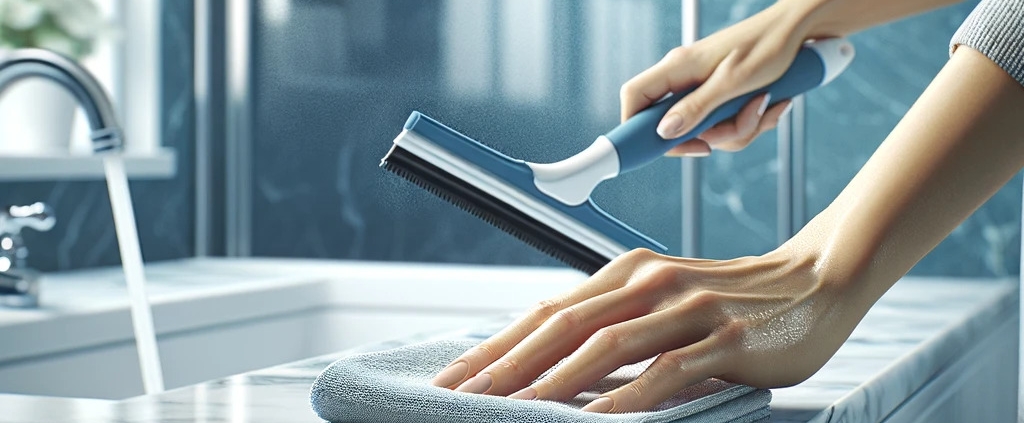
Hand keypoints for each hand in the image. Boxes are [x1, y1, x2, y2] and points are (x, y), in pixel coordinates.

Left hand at [430, 247, 864, 412]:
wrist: (814, 281)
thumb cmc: (730, 299)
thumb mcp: (663, 298)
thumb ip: (615, 321)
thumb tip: (553, 362)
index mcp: (627, 271)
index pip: (548, 312)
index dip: (497, 345)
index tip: (456, 376)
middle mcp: (649, 282)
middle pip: (562, 325)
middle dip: (505, 365)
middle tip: (461, 397)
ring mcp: (687, 308)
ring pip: (604, 346)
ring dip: (552, 382)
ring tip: (510, 412)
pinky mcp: (724, 338)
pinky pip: (664, 372)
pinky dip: (624, 399)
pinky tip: (594, 422)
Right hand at [620, 2, 810, 155]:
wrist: (800, 30)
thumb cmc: (768, 45)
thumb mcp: (732, 82)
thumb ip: (696, 108)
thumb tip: (664, 132)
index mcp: (678, 68)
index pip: (635, 98)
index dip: (638, 127)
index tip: (666, 146)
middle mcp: (685, 79)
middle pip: (676, 125)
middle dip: (713, 134)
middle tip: (738, 126)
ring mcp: (704, 88)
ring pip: (707, 130)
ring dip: (741, 128)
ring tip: (765, 105)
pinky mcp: (723, 95)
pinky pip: (727, 124)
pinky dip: (752, 121)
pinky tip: (771, 104)